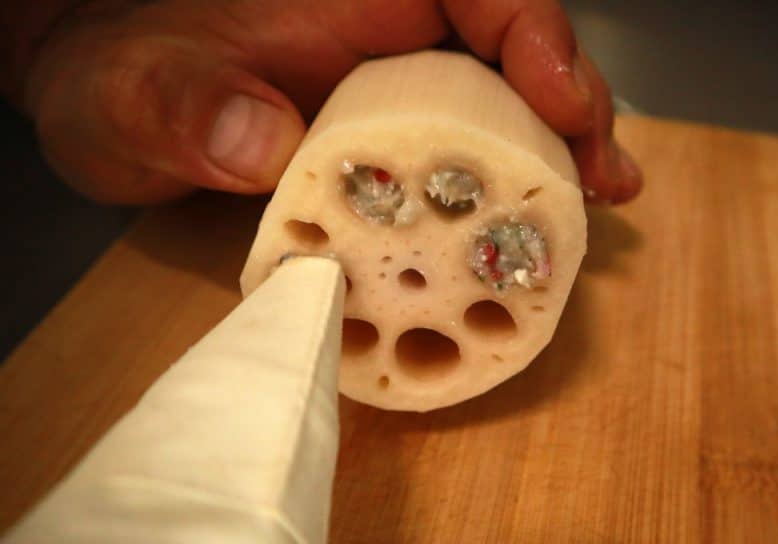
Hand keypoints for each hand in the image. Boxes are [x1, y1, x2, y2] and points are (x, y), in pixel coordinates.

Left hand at [15, 0, 641, 204]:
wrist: (124, 107)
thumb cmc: (122, 79)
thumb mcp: (126, 91)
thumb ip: (179, 104)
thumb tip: (258, 141)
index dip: (532, 34)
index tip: (561, 101)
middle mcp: (387, 27)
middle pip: (512, 45)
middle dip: (569, 108)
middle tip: (598, 181)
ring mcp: (401, 83)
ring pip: (507, 101)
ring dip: (556, 155)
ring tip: (593, 207)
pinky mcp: (401, 137)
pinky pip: (475, 151)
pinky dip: (512, 187)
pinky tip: (537, 224)